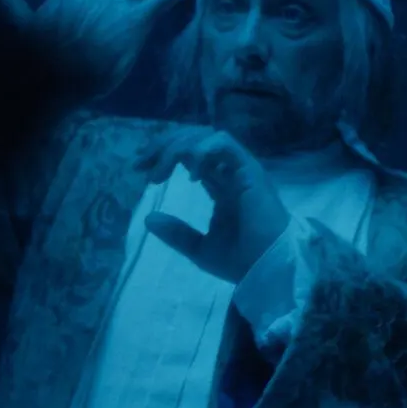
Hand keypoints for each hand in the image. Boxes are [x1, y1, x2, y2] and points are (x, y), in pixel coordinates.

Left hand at [133, 127, 291, 282]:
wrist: (267, 270)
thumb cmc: (241, 261)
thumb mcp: (198, 248)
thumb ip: (176, 233)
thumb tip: (148, 219)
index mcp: (221, 187)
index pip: (190, 157)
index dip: (162, 156)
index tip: (139, 169)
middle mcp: (230, 173)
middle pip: (195, 141)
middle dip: (164, 146)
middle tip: (142, 164)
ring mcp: (241, 169)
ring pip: (207, 137)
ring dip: (178, 147)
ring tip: (160, 171)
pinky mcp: (250, 170)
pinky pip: (224, 144)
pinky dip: (202, 150)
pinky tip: (190, 174)